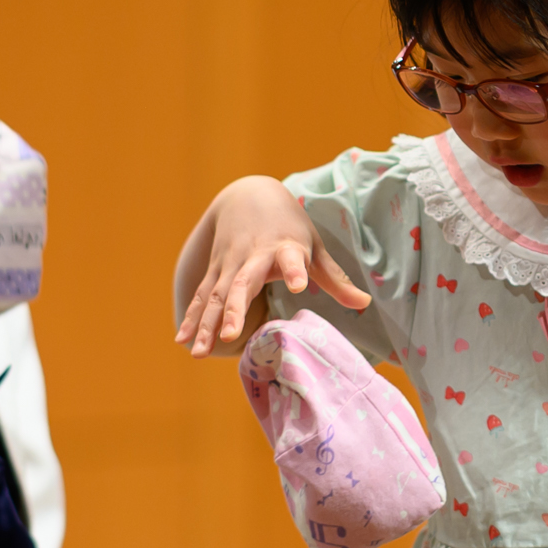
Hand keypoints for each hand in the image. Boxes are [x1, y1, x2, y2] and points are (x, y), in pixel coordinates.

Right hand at [173, 176, 370, 355]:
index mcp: (284, 247)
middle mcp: (252, 256)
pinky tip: (181, 341)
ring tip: (198, 353)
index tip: (298, 285)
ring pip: (214, 295)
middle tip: (229, 336)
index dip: (295, 270)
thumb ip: (335, 279)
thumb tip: (366, 304)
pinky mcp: (214, 269)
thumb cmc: (289, 227)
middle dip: (233, 309)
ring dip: (205, 324)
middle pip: (241, 284)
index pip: (291, 258)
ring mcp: (229, 264)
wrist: (248, 194)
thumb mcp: (315, 247)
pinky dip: (191, 318)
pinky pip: (201, 297)